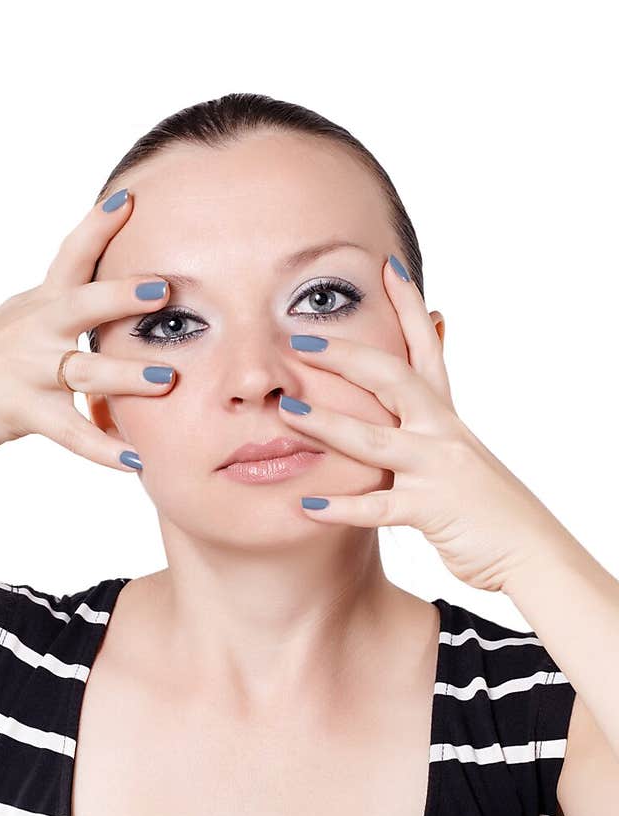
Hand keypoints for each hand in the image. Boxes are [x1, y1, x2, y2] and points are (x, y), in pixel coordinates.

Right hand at [0, 188, 176, 464]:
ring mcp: (29, 370)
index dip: (98, 224)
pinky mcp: (24, 411)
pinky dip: (103, 450)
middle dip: (121, 294)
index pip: (71, 254)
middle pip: (81, 304)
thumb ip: (61, 305)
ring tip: (167, 380)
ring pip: (83, 370)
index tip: (129, 196)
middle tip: (164, 289)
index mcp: (39, 303)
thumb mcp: (19, 319)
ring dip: (127, 376)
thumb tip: (105, 287)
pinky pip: (71, 434)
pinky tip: (134, 462)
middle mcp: (35, 329)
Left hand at [277, 255, 562, 593]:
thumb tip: (430, 386)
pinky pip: (379, 507)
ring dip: (326, 425)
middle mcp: (443, 432)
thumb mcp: (462, 452)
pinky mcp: (432, 510)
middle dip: (344, 356)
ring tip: (285, 412)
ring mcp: (437, 469)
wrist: (530, 549)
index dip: (409, 306)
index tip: (387, 266)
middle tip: (299, 339)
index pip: (427, 348)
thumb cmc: (487, 505)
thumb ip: (436, 420)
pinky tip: (307, 506)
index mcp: (446, 416)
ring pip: (373, 440)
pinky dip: (341, 508)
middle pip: (391, 379)